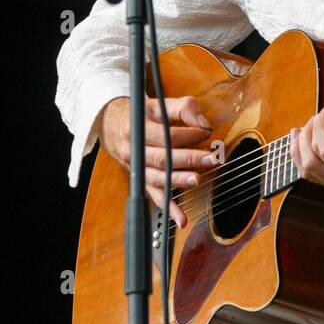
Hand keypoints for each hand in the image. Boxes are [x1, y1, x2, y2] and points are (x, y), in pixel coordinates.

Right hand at [99, 94, 215, 227]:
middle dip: (188, 159)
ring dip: (179, 181)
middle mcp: (134, 152)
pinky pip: (156, 198)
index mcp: (138, 129)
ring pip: (158, 178)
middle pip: (162, 158)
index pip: (165, 134)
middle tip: (210, 158)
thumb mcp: (159, 104)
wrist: (113, 126)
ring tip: (197, 179)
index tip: (205, 133)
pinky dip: (169, 210)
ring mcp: (138, 170)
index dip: (187, 134)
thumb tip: (203, 123)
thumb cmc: (143, 115)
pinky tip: (182, 220)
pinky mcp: (143, 183)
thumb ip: (184, 108)